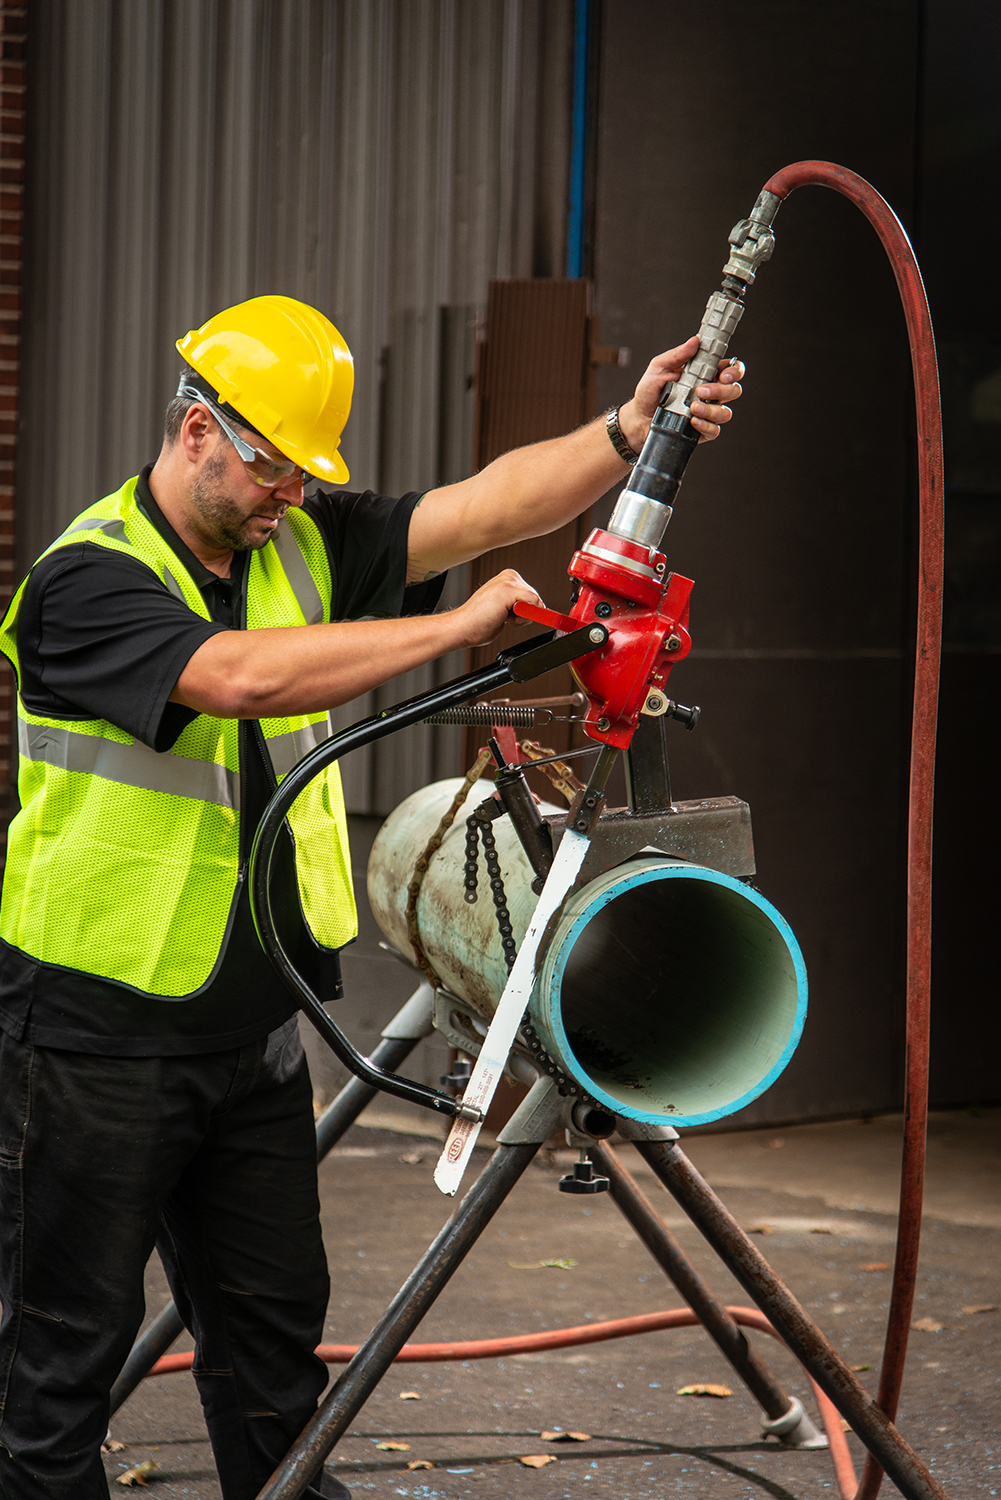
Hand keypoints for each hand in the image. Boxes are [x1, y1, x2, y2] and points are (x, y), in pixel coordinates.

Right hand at [454, 568, 542, 647]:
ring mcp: (509, 581)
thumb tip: (542, 610)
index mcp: (508, 578)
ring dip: (521, 617)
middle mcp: (509, 576)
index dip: (525, 612)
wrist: (463, 627)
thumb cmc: (479, 623)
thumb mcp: (507, 611)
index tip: (507, 615)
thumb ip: (523, 607)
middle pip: (536, 598)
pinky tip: (502, 616)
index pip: (532, 596)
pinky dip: (522, 617)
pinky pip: (533, 605)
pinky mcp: (509, 589)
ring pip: (535, 602)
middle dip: (525, 614)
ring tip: (500, 616)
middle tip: (502, 616)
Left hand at [618, 335, 743, 451]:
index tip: (724, 374)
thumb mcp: (659, 368)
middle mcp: (710, 394)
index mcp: (704, 375)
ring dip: (711, 410)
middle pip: (733, 390)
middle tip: (701, 390)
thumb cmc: (649, 392)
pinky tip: (693, 421)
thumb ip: (677, 355)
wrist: (637, 418)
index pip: (730, 370)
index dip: (734, 371)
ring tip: (692, 408)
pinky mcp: (702, 430)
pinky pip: (714, 430)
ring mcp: (707, 412)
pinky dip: (705, 426)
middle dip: (722, 390)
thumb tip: (694, 341)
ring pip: (725, 413)